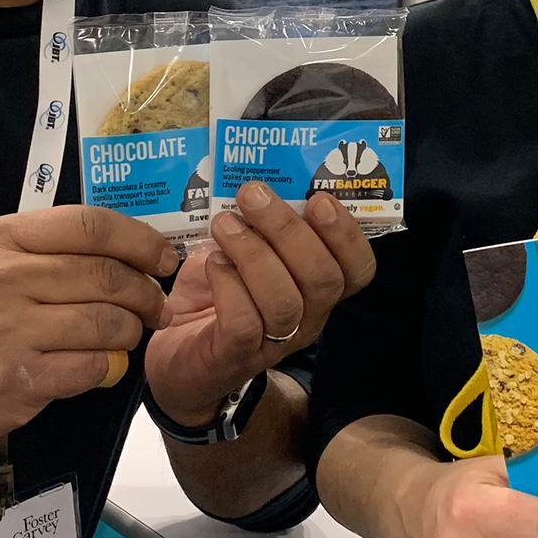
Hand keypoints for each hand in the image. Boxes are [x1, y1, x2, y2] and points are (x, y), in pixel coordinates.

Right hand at [0, 205, 178, 443]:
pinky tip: (100, 365)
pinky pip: (91, 366)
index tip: (163, 258)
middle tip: (157, 307)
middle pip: (106, 276)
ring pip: (106, 322)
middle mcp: (5, 278)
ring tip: (128, 336)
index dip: (140, 241)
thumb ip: (53, 250)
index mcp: (5, 239)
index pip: (90, 226)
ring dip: (130, 332)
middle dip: (146, 293)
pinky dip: (107, 367)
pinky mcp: (19, 378)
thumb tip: (132, 252)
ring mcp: (10, 329)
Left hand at [143, 183, 375, 424]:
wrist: (178, 359)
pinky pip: (245, 323)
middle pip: (323, 279)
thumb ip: (258, 222)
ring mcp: (275, 342)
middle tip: (252, 194)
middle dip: (289, 229)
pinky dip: (228, 285)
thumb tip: (256, 178)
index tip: (319, 198)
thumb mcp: (242, 251)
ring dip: (253, 253)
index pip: (359, 269)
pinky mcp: (236, 357)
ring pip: (285, 301)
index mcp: (317, 289)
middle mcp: (307, 319)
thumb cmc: (216, 294)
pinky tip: (212, 263)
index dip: (347, 234)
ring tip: (223, 224)